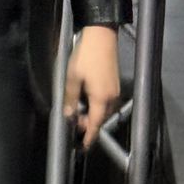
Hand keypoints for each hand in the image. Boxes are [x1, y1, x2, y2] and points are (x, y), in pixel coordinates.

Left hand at [63, 25, 119, 149]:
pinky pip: (106, 102)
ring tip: (78, 110)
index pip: (95, 124)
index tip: (83, 146)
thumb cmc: (86, 56)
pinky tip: (86, 98)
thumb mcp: (72, 78)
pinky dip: (97, 106)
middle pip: (100, 119)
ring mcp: (115, 90)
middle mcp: (112, 97)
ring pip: (104, 111)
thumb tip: (67, 115)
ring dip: (92, 114)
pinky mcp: (115, 83)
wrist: (101, 36)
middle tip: (74, 122)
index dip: (89, 137)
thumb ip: (70, 99)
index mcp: (101, 98)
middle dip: (88, 124)